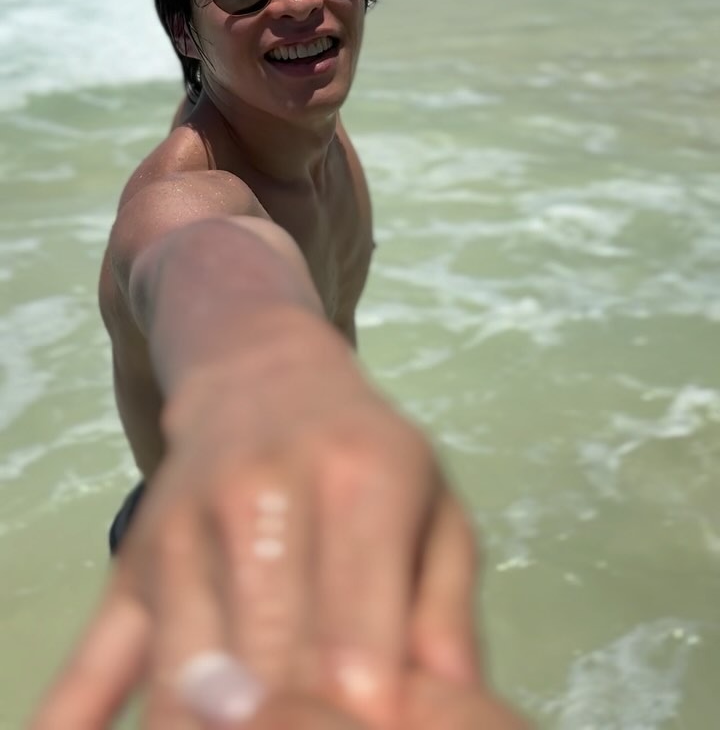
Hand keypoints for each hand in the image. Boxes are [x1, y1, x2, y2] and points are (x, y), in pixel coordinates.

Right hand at [29, 343, 479, 727]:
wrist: (261, 374)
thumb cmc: (364, 455)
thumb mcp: (434, 507)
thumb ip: (447, 610)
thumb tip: (461, 709)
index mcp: (357, 483)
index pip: (351, 648)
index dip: (363, 723)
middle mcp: (259, 501)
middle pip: (265, 676)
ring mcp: (181, 534)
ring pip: (183, 684)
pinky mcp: (129, 567)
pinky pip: (92, 661)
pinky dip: (82, 721)